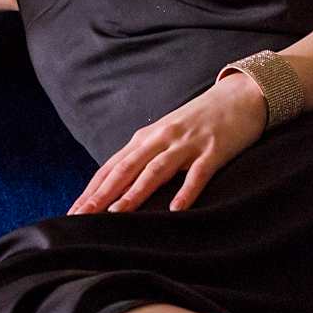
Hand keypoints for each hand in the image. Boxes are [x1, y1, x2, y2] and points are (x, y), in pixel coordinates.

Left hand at [69, 73, 266, 214]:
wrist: (239, 96)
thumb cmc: (199, 121)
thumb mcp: (166, 135)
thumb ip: (144, 156)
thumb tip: (117, 185)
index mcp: (146, 138)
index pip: (111, 166)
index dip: (92, 189)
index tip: (73, 212)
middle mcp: (161, 139)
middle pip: (126, 169)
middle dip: (102, 193)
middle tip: (82, 216)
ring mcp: (187, 144)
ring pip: (156, 170)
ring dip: (135, 192)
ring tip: (117, 213)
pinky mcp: (213, 151)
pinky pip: (197, 173)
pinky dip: (185, 191)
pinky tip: (176, 209)